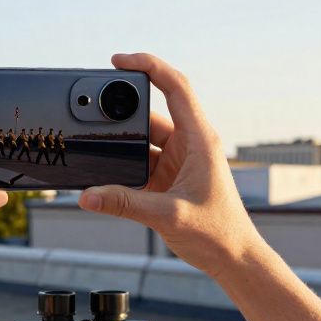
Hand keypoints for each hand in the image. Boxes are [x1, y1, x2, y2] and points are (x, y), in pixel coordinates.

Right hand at [79, 53, 261, 274]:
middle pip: (151, 111)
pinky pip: (140, 161)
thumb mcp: (166, 215)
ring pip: (141, 138)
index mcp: (199, 139)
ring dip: (121, 143)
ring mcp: (178, 160)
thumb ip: (123, 203)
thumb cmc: (217, 234)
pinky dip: (122, 165)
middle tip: (95, 107)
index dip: (148, 66)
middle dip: (123, 108)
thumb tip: (87, 195)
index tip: (118, 60)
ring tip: (96, 146)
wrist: (234, 259)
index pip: (175, 86)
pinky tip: (106, 171)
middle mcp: (189, 144)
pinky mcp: (168, 177)